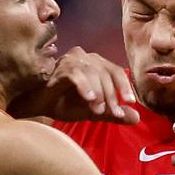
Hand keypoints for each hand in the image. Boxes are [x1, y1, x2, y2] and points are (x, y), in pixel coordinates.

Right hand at [8, 47, 140, 123]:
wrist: (37, 106)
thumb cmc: (62, 104)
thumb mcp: (92, 111)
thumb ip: (113, 113)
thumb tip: (137, 118)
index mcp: (95, 64)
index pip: (116, 71)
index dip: (124, 87)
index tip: (130, 104)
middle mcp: (85, 57)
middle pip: (106, 72)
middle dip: (112, 95)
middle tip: (113, 113)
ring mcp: (72, 59)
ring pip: (93, 72)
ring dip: (99, 93)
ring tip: (98, 110)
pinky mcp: (59, 66)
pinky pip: (76, 74)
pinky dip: (84, 87)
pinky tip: (89, 99)